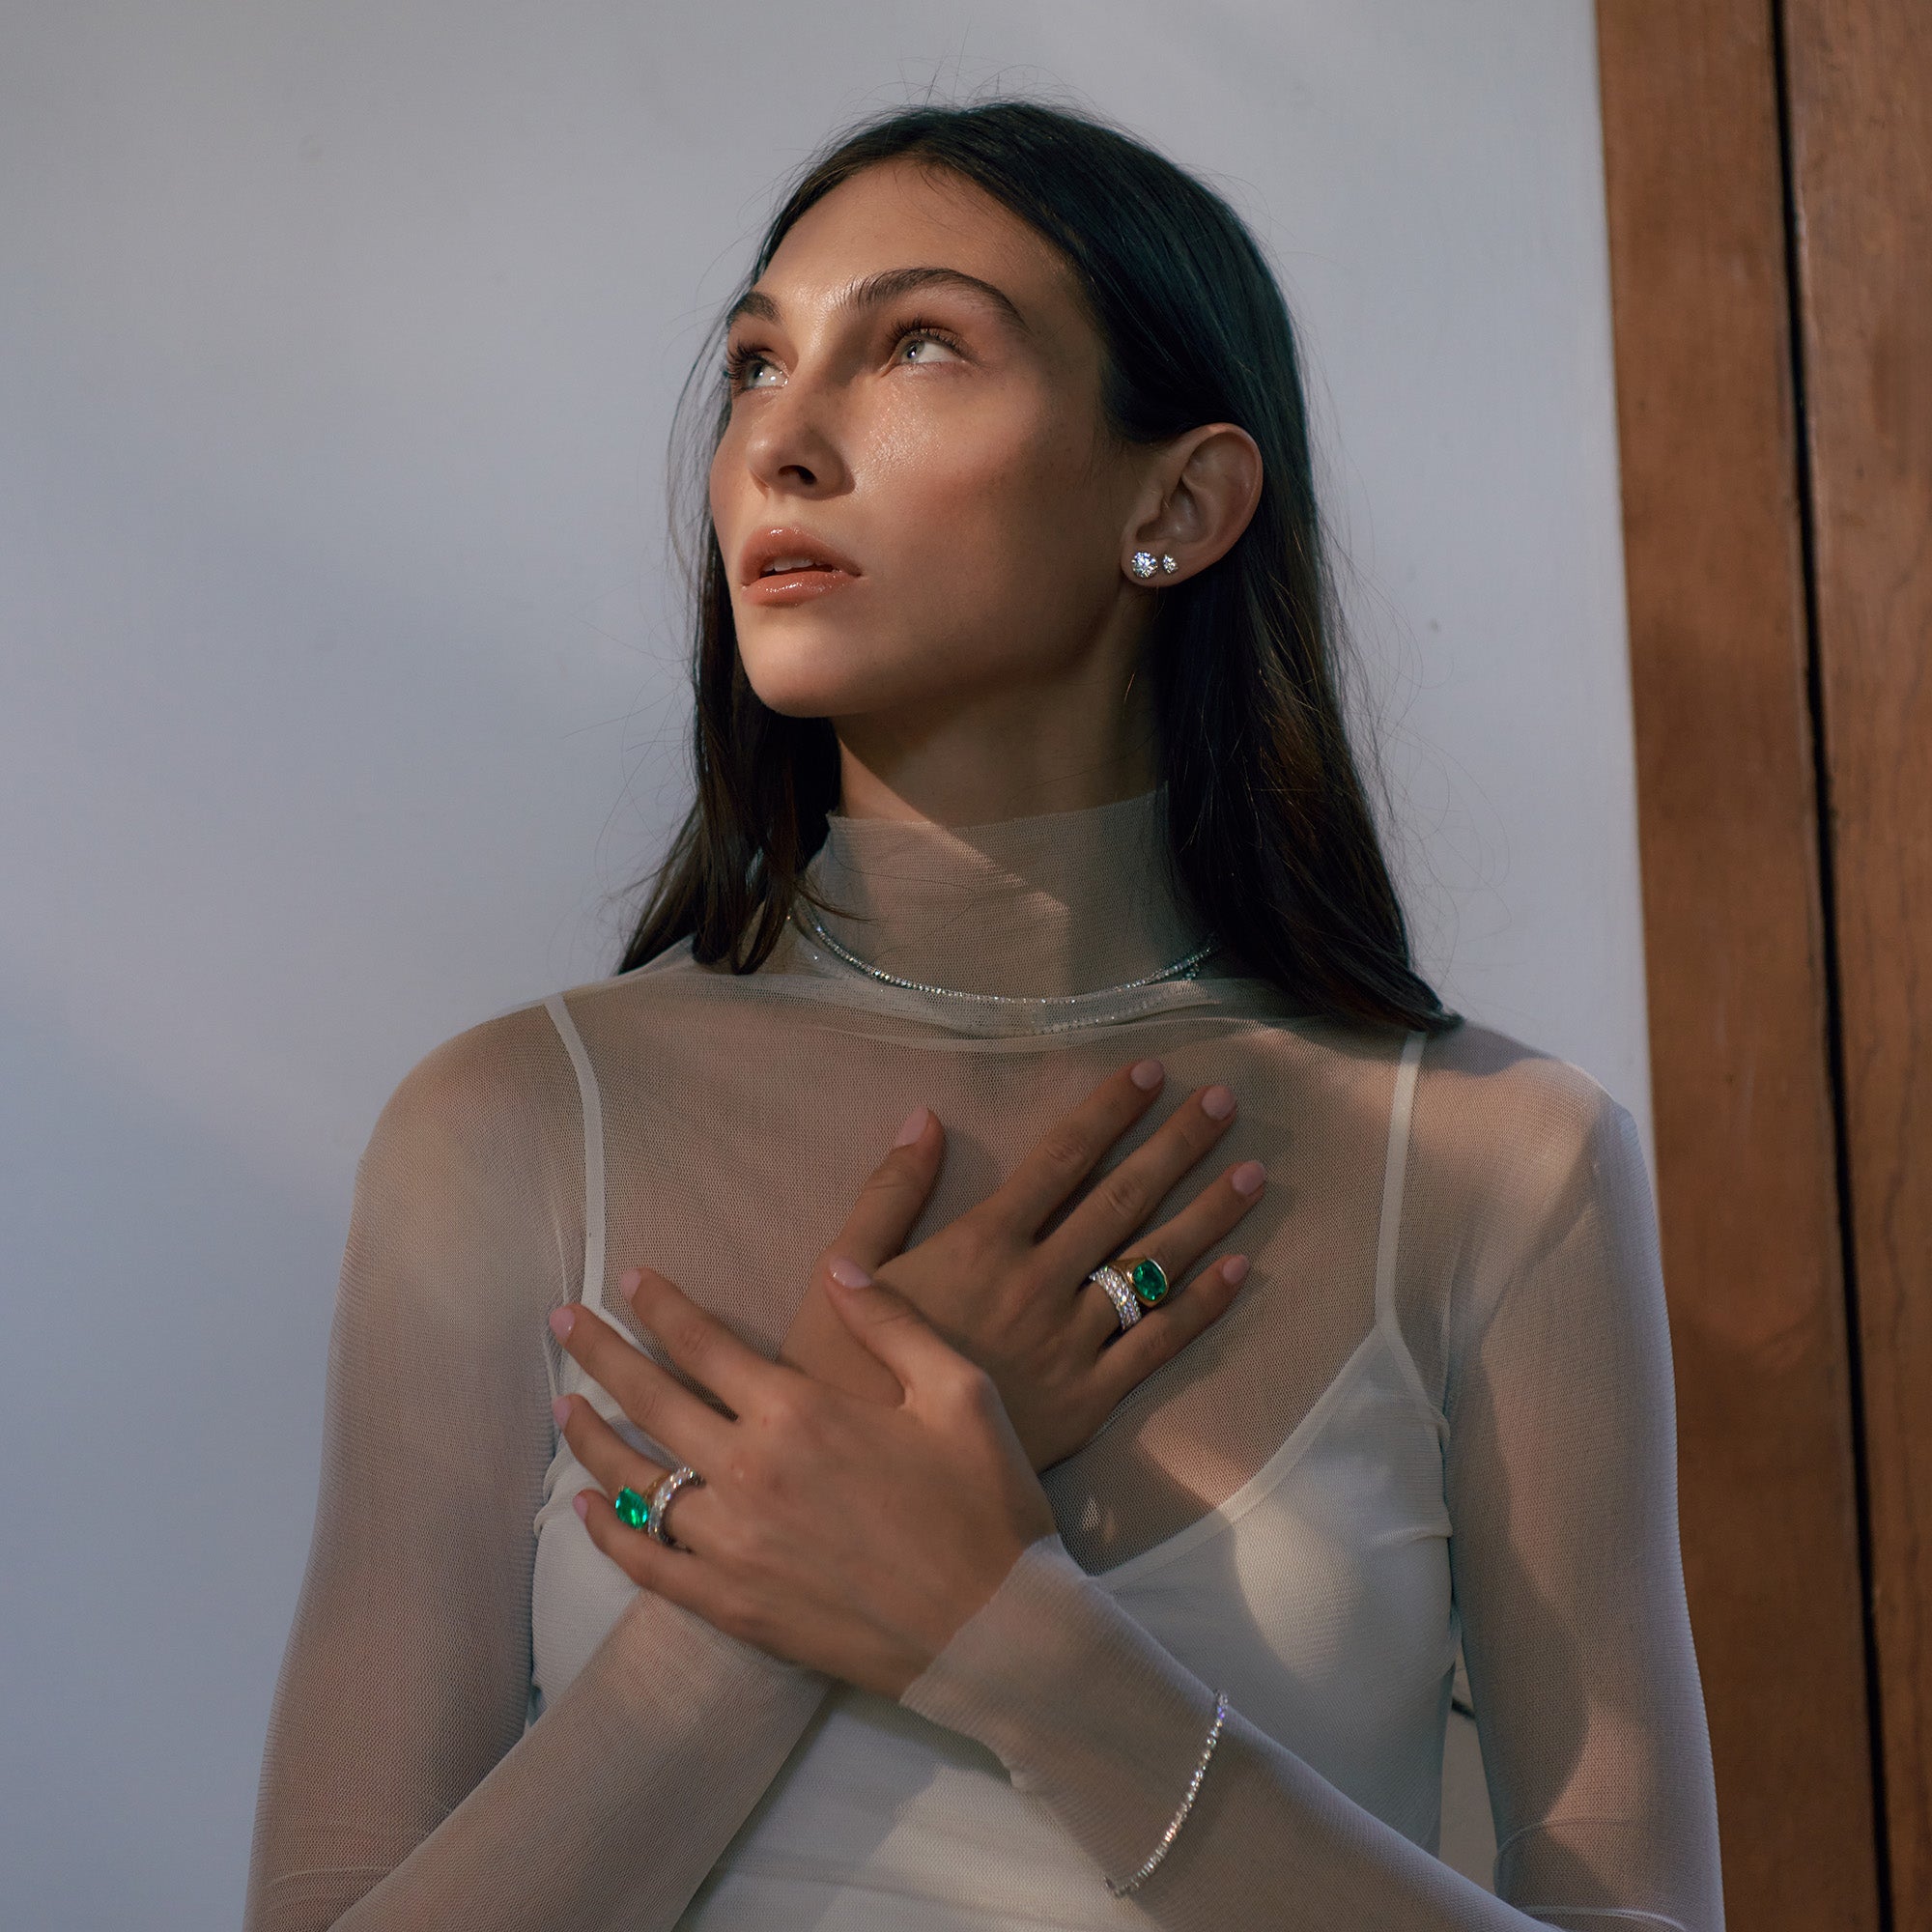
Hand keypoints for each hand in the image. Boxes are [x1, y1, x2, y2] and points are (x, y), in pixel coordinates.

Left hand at [549, 1264, 1053, 1697]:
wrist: (998, 1634)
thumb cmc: (987, 1506)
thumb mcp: (959, 1392)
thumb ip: (892, 1323)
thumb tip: (837, 1267)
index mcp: (800, 1411)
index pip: (703, 1342)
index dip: (661, 1305)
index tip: (629, 1278)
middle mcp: (750, 1472)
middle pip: (650, 1400)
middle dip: (600, 1352)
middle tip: (562, 1320)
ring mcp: (734, 1545)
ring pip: (636, 1481)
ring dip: (591, 1437)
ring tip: (563, 1404)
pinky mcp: (734, 1607)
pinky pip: (648, 1566)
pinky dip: (609, 1535)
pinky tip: (586, 1510)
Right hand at [782, 1058, 1264, 1468]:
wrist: (865, 1480)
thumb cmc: (842, 1368)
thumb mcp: (848, 1267)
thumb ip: (890, 1191)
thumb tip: (927, 1117)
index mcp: (983, 1244)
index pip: (1061, 1159)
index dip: (1109, 1111)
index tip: (1150, 1071)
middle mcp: (1038, 1283)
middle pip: (1122, 1199)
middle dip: (1177, 1145)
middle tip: (1223, 1102)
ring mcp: (1070, 1342)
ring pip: (1152, 1266)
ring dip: (1206, 1215)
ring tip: (1251, 1172)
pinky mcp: (1088, 1400)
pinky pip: (1157, 1344)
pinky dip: (1201, 1306)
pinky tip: (1237, 1269)